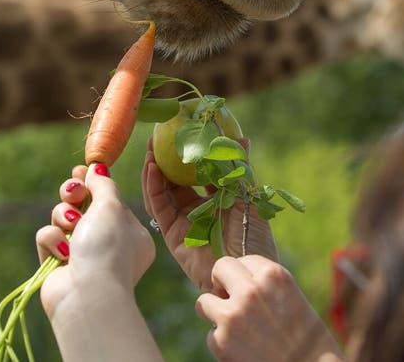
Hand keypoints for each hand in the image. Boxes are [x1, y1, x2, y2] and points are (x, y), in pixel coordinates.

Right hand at [36, 163, 155, 320]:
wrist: (88, 295)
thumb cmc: (107, 247)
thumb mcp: (112, 205)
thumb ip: (103, 183)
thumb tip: (96, 168)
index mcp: (129, 232)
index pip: (107, 199)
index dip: (92, 182)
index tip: (80, 169)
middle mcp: (105, 243)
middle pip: (81, 205)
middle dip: (73, 194)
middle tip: (74, 192)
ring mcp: (80, 255)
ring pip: (61, 217)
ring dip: (63, 215)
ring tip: (71, 224)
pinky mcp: (56, 265)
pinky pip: (47, 237)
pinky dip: (52, 239)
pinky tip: (63, 252)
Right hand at [141, 138, 278, 292]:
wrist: (246, 270)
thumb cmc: (253, 235)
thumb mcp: (247, 194)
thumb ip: (240, 167)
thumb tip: (243, 137)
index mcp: (215, 200)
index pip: (196, 173)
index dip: (186, 154)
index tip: (179, 134)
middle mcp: (196, 210)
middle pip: (174, 180)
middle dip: (164, 159)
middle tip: (157, 137)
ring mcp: (183, 222)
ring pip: (162, 192)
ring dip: (154, 171)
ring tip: (150, 150)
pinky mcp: (172, 234)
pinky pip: (159, 208)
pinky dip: (153, 188)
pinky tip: (152, 169)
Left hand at [196, 256, 343, 361]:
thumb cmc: (306, 337)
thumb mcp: (290, 296)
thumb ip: (264, 284)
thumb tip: (235, 280)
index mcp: (272, 274)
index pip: (242, 260)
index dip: (243, 277)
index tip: (249, 291)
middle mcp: (250, 290)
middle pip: (219, 268)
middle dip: (221, 283)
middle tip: (229, 299)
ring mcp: (233, 315)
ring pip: (204, 301)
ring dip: (214, 312)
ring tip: (232, 326)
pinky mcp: (221, 342)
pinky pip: (210, 335)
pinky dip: (222, 343)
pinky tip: (242, 350)